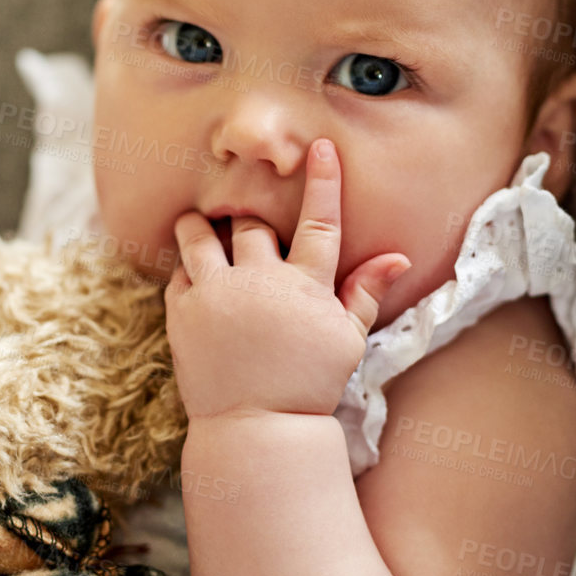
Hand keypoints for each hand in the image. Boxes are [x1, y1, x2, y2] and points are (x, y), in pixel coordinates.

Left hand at [164, 137, 409, 421]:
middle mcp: (259, 282)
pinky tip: (196, 277)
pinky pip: (177, 270)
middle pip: (250, 223)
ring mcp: (217, 295)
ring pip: (200, 234)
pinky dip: (186, 267)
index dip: (323, 181)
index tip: (321, 146)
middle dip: (249, 221)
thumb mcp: (346, 341)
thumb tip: (398, 256)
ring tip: (205, 231)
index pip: (319, 222)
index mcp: (305, 287)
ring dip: (202, 227)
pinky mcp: (182, 312)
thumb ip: (365, 292)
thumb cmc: (308, 384)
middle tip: (249, 237)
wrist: (257, 429)